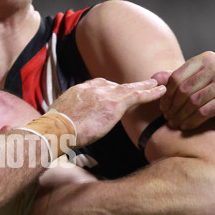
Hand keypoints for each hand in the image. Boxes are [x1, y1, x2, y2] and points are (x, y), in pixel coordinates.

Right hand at [50, 77, 165, 146]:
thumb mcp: (59, 118)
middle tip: (142, 84)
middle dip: (128, 86)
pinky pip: (136, 96)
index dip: (110, 90)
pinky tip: (161, 92)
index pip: (99, 86)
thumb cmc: (54, 130)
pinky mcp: (113, 105)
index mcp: (80, 90)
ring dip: (145, 86)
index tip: (116, 93)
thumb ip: (69, 117)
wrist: (56, 129)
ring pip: (129, 88)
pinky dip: (150, 93)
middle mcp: (93, 88)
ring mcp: (104, 95)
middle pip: (115, 85)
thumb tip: (68, 125)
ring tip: (157, 84)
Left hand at [154, 51, 214, 130]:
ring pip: (193, 102)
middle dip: (173, 107)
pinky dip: (192, 121)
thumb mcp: (199, 79)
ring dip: (181, 116)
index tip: (162, 107)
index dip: (166, 94)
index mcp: (205, 59)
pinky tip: (186, 127)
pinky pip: (204, 112)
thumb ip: (177, 78)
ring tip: (174, 124)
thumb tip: (153, 78)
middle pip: (184, 90)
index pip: (177, 77)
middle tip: (167, 118)